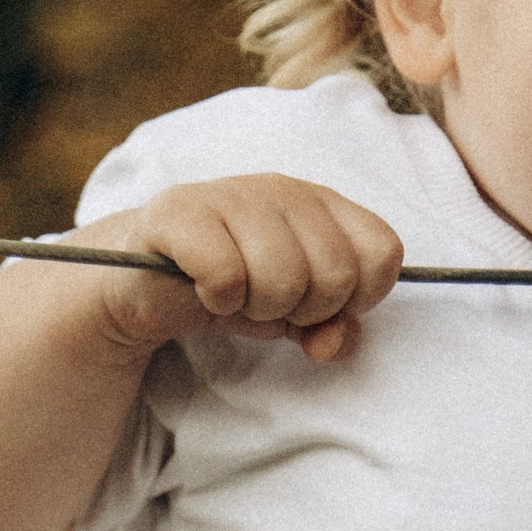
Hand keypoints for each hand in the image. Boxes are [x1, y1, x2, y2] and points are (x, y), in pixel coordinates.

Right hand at [77, 175, 404, 364]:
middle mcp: (284, 190)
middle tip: (266, 303)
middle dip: (303, 310)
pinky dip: (219, 301)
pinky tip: (204, 291)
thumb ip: (334, 327)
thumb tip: (336, 340)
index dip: (359, 297)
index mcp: (322, 204)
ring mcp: (232, 195)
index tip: (319, 306)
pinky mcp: (180, 213)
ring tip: (234, 297)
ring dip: (257, 309)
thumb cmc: (235, 289)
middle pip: (336, 275)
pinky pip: (227, 276)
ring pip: (284, 279)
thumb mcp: (297, 315)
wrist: (148, 281)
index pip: (383, 252)